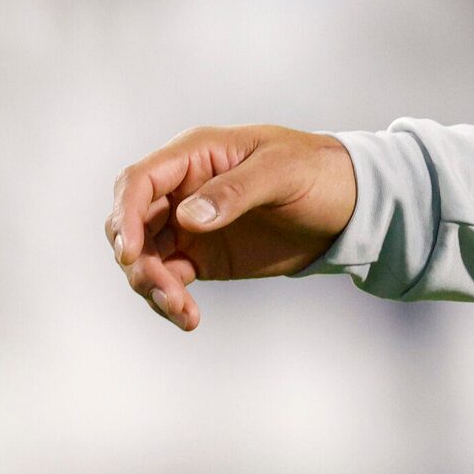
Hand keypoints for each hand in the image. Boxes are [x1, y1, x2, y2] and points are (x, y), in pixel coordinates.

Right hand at [105, 126, 358, 331]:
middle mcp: (180, 189)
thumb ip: (236, 190)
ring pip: (144, 258)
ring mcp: (187, 224)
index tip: (131, 253)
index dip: (125, 215)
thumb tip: (188, 217)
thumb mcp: (283, 171)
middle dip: (137, 260)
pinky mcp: (199, 255)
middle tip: (165, 289)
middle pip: (131, 225)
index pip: (138, 181)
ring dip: (152, 287)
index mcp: (194, 155)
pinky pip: (168, 278)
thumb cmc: (318, 172)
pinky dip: (170, 299)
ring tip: (183, 311)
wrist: (348, 205)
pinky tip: (189, 318)